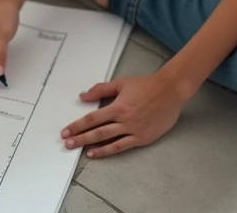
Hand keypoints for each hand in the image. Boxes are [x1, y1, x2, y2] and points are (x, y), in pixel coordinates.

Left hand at [61, 71, 189, 157]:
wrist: (171, 91)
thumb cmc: (146, 85)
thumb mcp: (121, 83)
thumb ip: (101, 89)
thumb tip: (83, 96)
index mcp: (118, 106)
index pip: (92, 118)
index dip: (78, 125)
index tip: (66, 131)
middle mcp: (124, 120)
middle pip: (97, 132)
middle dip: (80, 138)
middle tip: (67, 143)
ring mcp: (134, 130)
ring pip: (108, 141)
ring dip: (91, 146)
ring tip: (78, 150)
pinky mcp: (142, 138)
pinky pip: (121, 147)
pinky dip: (107, 151)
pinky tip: (96, 153)